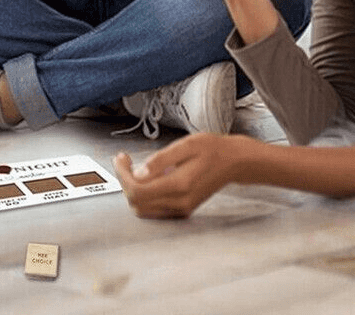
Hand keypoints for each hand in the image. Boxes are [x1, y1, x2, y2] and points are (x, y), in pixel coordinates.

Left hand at [113, 133, 253, 218]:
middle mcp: (180, 202)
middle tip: (124, 160)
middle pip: (137, 203)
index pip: (138, 190)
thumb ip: (161, 160)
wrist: (233, 162)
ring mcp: (182, 209)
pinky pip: (154, 210)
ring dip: (132, 189)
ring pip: (143, 209)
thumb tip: (139, 173)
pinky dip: (143, 195)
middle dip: (124, 181)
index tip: (120, 157)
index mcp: (180, 185)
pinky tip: (146, 177)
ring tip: (133, 167)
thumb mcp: (186, 145)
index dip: (122, 174)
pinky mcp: (183, 210)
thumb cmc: (212, 149)